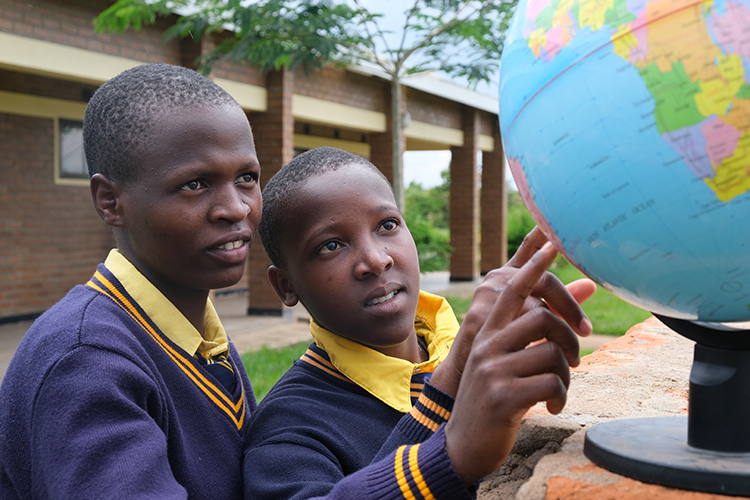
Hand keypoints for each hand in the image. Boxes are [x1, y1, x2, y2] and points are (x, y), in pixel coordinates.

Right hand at [444, 241, 580, 484]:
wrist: (462, 444)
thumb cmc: (493, 399)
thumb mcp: (507, 363)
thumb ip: (532, 336)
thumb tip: (569, 304)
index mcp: (487, 333)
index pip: (512, 288)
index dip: (533, 263)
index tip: (552, 240)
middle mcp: (487, 345)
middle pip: (542, 317)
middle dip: (570, 336)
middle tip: (577, 358)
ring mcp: (493, 370)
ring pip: (552, 353)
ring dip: (566, 375)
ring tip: (558, 389)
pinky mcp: (503, 397)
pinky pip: (551, 383)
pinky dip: (560, 397)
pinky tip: (550, 407)